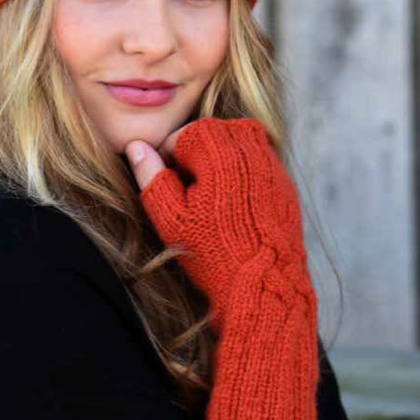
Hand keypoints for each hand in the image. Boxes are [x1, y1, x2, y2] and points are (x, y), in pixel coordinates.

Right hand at [127, 117, 309, 330]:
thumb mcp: (171, 217)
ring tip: (213, 206)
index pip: (180, 136)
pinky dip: (240, 178)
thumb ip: (151, 176)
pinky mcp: (284, 181)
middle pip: (209, 136)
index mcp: (219, 146)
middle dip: (195, 160)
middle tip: (193, 201)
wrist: (266, 283)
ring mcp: (271, 161)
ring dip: (217, 167)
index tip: (175, 195)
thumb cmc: (213, 252)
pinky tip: (235, 212)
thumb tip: (135, 146)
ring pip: (233, 146)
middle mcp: (250, 144)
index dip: (168, 165)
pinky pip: (254, 164)